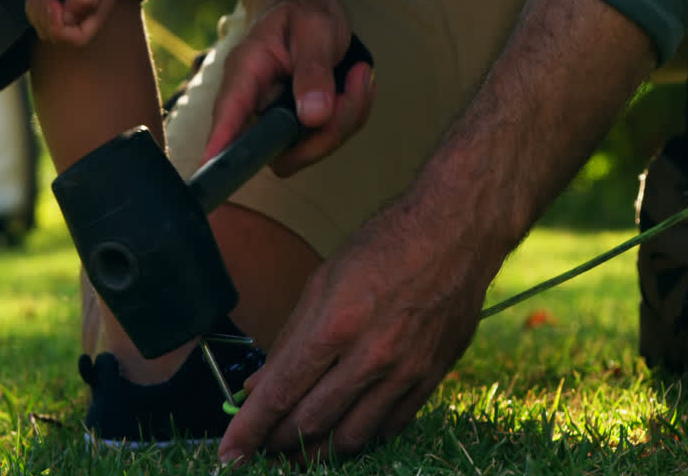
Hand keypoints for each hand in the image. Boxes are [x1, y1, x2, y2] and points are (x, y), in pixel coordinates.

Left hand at [25, 0, 116, 46]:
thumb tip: (70, 20)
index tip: (53, 2)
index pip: (79, 39)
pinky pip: (39, 14)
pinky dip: (32, 2)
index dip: (60, 28)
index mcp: (100, 7)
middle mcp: (86, 9)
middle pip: (60, 36)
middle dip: (45, 15)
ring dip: (37, 7)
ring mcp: (69, 2)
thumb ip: (84, 1)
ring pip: (46, 26)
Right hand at [202, 0, 373, 174]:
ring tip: (359, 75)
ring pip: (308, 149)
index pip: (228, 113)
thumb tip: (313, 116)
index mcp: (246, 72)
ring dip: (346, 118)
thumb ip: (313, 71)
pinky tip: (356, 83)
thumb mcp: (313, 30)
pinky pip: (327, 139)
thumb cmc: (303, 12)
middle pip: (278, 149)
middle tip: (355, 85)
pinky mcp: (298, 127)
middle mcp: (255, 104)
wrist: (308, 7)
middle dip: (327, 131)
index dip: (221, 143)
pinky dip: (351, 115)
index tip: (210, 166)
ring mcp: (276, 120)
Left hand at [217, 202, 490, 463]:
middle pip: (312, 422)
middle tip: (262, 446)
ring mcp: (406, 371)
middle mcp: (372, 355)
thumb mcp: (324, 281)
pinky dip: (360, 436)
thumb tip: (259, 384)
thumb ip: (290, 339)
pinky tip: (342, 432)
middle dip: (278, 441)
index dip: (251, 428)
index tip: (231, 452)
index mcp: (337, 324)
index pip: (282, 391)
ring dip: (317, 451)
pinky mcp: (431, 378)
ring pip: (351, 436)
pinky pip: (389, 427)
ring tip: (296, 450)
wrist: (455, 234)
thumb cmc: (385, 245)